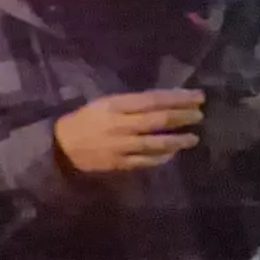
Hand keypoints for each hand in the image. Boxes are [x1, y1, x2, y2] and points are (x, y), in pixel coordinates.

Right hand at [54, 90, 205, 173]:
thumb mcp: (104, 104)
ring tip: (194, 138)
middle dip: (182, 117)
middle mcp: (119, 125)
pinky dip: (162, 157)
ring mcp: (120, 146)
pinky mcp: (119, 163)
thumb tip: (164, 103)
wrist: (60, 146)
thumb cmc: (84, 120)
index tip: (197, 96)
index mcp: (114, 106)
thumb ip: (132, 104)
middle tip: (199, 115)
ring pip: (155, 143)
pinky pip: (146, 160)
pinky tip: (173, 153)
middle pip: (158, 120)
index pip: (153, 100)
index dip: (178, 98)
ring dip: (177, 140)